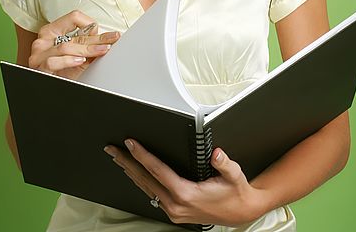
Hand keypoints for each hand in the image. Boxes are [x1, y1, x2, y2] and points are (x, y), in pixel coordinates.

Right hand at [28, 10, 120, 79]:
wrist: (54, 88)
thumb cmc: (64, 71)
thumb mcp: (79, 55)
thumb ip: (89, 45)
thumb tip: (110, 38)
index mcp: (53, 30)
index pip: (74, 17)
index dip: (90, 24)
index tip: (101, 33)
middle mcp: (44, 39)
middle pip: (74, 35)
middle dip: (96, 39)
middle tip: (112, 40)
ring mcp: (39, 54)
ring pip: (66, 47)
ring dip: (87, 49)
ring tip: (101, 51)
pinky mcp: (39, 67)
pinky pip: (53, 61)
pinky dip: (68, 60)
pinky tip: (79, 60)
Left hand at [103, 140, 266, 225]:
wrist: (242, 212)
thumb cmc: (236, 192)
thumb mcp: (234, 174)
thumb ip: (224, 163)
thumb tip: (215, 154)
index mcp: (186, 194)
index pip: (158, 171)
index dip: (142, 155)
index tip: (131, 144)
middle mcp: (176, 205)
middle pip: (145, 180)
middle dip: (127, 163)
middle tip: (113, 149)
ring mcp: (174, 211)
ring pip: (146, 189)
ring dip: (131, 172)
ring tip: (118, 159)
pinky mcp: (175, 212)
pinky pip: (152, 195)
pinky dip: (141, 182)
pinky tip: (135, 174)